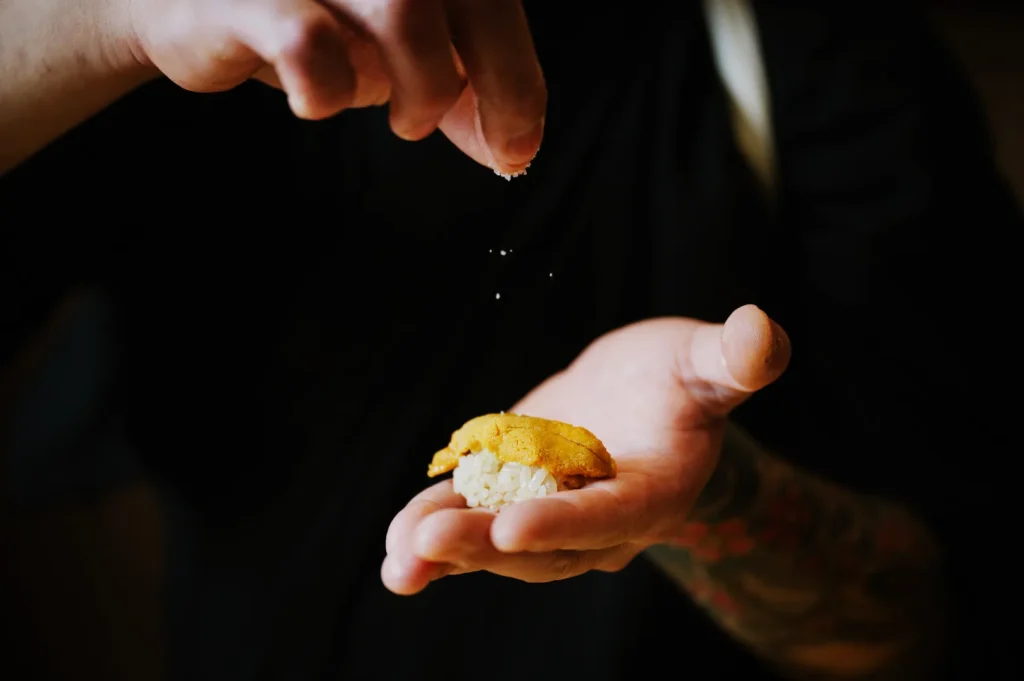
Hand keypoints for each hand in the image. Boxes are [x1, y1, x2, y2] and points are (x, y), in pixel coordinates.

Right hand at [128, 0, 545, 173]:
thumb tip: (511, 148)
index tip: (517, 147)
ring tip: (404, 120)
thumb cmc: (304, 18)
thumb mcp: (393, 50)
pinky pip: (308, 41)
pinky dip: (328, 89)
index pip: (495, 0)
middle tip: (485, 144)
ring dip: (422, 88)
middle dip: (498, 86)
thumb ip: (456, 85)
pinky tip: (317, 101)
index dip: (520, 78)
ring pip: (405, 12)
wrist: (187, 4)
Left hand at [382, 305, 790, 593]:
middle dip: (485, 546)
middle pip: (540, 545)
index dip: (563, 524)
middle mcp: (598, 522)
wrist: (639, 401)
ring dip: (448, 553)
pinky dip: (434, 537)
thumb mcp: (705, 363)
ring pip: (497, 544)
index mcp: (650, 494)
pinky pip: (472, 524)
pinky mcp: (510, 498)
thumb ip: (732, 361)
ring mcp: (549, 514)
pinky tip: (397, 551)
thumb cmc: (680, 380)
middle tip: (430, 543)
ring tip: (401, 561)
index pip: (606, 516)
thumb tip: (763, 331)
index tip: (512, 526)